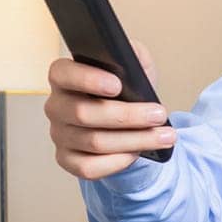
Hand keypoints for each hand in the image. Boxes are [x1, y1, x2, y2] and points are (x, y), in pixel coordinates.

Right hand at [45, 38, 175, 178]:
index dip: (87, 79)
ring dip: (135, 140)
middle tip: (159, 115)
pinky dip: (117, 162)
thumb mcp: (134, 67)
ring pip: (94, 142)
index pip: (62, 73)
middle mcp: (56, 106)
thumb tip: (133, 55)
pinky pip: (88, 168)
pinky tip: (137, 153)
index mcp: (64, 77)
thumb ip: (133, 53)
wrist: (126, 122)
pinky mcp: (67, 160)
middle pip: (84, 113)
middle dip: (128, 116)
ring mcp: (59, 135)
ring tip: (165, 136)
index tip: (117, 85)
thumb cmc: (126, 91)